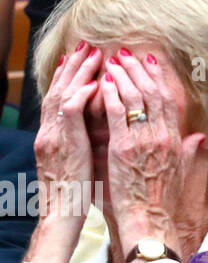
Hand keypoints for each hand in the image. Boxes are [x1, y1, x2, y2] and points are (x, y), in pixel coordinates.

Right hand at [34, 41, 99, 221]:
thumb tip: (102, 130)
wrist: (62, 218)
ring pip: (63, 95)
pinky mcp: (64, 145)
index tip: (82, 59)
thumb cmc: (76, 195)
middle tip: (85, 45)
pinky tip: (92, 83)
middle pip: (58, 91)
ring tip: (93, 54)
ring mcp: (54, 139)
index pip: (61, 99)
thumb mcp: (81, 163)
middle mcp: (51, 134)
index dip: (71, 78)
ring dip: (79, 73)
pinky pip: (70, 114)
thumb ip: (87, 143)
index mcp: (55, 138)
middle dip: (73, 67)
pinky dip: (80, 96)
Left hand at [101, 49, 194, 242]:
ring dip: (123, 76)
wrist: (150, 219)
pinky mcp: (123, 148)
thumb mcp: (182, 171)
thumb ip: (191, 151)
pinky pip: (117, 114)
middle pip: (152, 93)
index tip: (151, 62)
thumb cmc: (163, 200)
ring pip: (134, 98)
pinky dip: (110, 95)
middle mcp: (162, 135)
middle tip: (127, 52)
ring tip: (112, 61)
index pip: (168, 100)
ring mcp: (143, 140)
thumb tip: (203, 137)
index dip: (159, 78)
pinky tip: (104, 83)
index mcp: (176, 139)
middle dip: (139, 70)